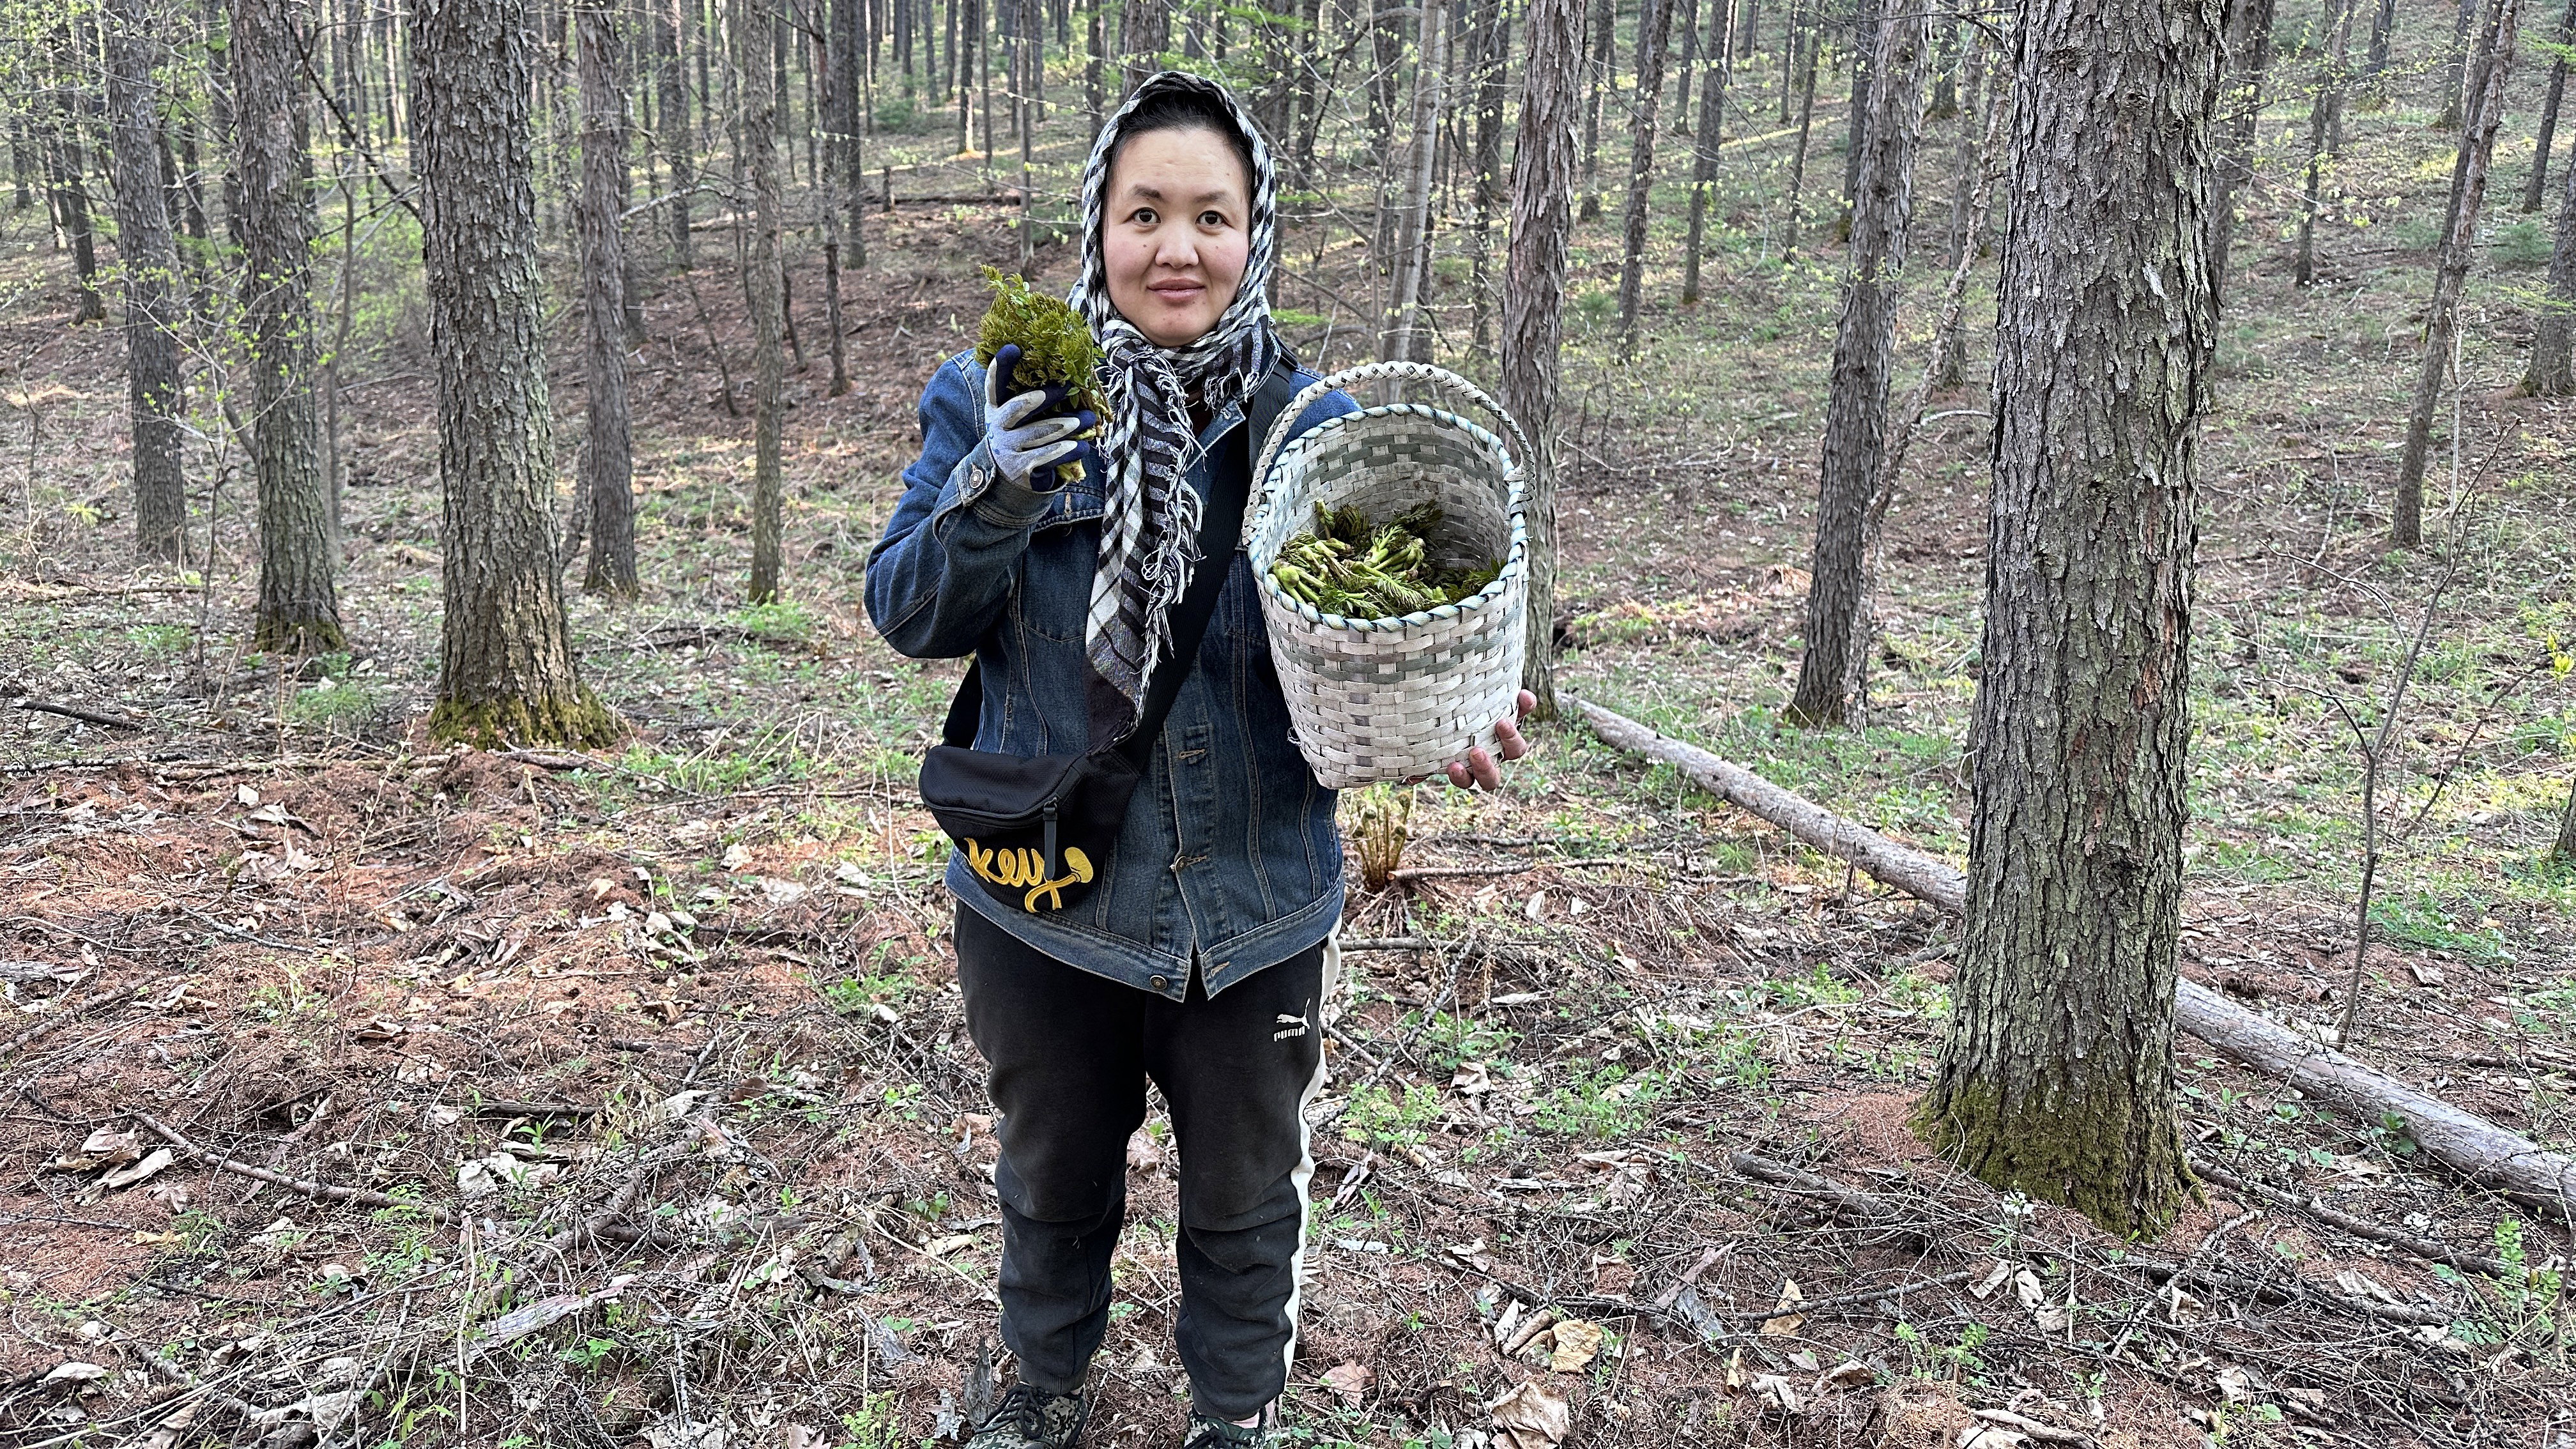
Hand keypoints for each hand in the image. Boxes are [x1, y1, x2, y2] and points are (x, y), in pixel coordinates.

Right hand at [982, 343, 1098, 489]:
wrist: (1007, 475)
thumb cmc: (1022, 434)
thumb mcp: (1018, 415)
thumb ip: (1031, 395)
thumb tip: (1066, 369)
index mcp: (996, 407)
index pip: (995, 384)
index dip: (1001, 366)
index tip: (1013, 348)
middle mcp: (998, 426)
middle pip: (1019, 407)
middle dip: (1045, 396)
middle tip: (1067, 387)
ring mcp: (1008, 449)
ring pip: (1039, 433)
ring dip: (1066, 424)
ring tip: (1088, 418)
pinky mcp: (1021, 469)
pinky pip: (1047, 457)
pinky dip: (1067, 450)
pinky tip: (1082, 446)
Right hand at [1410, 690, 1536, 790]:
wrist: (1470, 696)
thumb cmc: (1448, 725)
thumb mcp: (1437, 743)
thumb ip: (1426, 760)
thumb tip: (1409, 778)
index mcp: (1470, 767)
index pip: (1469, 780)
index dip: (1462, 777)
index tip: (1452, 766)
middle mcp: (1491, 757)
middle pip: (1493, 775)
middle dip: (1485, 767)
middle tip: (1476, 752)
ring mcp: (1506, 739)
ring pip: (1516, 750)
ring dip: (1510, 739)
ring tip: (1502, 723)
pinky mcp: (1518, 715)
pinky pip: (1526, 712)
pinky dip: (1526, 706)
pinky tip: (1523, 697)